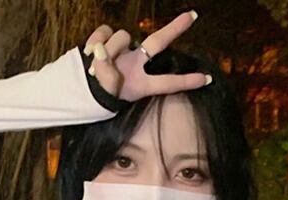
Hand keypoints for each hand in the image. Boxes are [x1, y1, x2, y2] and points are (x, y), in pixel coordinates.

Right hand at [82, 10, 209, 102]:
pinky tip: (90, 51)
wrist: (80, 90)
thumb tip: (103, 51)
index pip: (167, 82)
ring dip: (108, 49)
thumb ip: (106, 73)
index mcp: (141, 84)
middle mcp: (136, 64)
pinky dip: (96, 39)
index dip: (186, 81)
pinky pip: (105, 31)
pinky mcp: (108, 40)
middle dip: (175, 28)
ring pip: (122, 37)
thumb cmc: (98, 96)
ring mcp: (124, 51)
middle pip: (158, 42)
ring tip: (96, 65)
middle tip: (194, 15)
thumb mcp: (105, 92)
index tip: (207, 79)